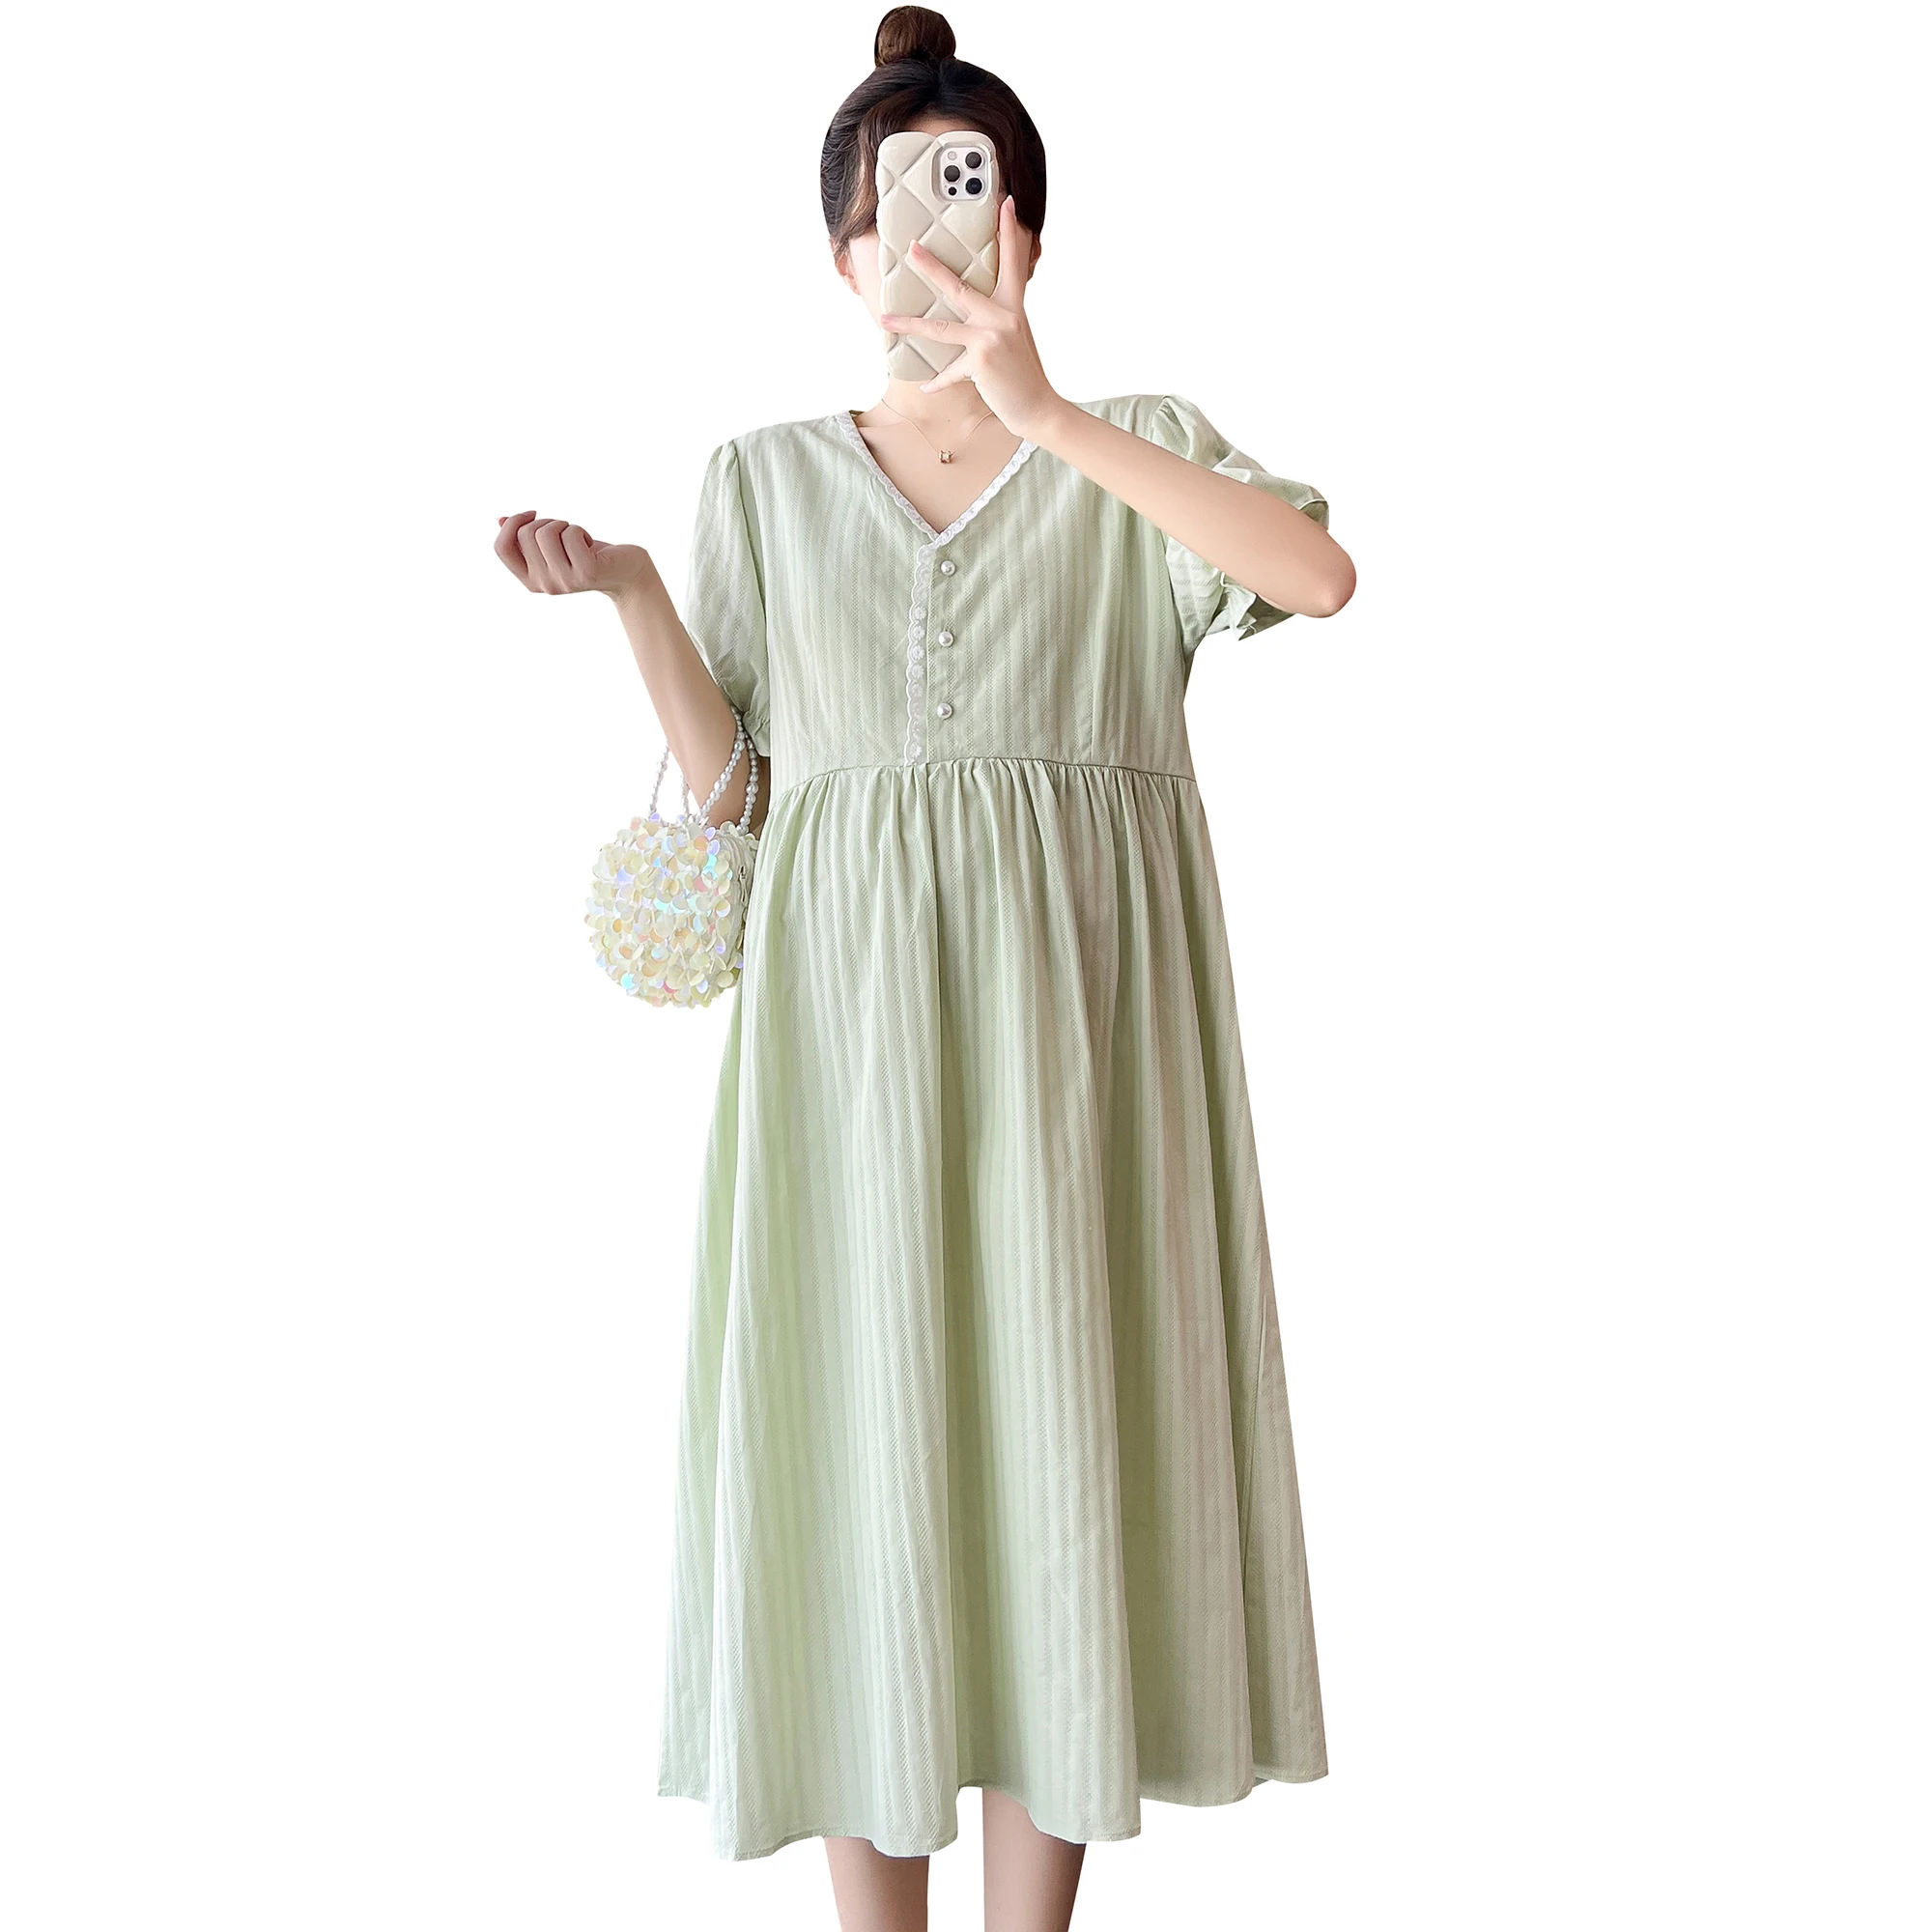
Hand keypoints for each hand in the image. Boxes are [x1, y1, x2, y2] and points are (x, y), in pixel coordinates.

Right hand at [494, 512, 651, 597]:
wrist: (626, 573)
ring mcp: (565, 581)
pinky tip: (591, 544)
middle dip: (545, 521)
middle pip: (525, 533)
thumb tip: (500, 519)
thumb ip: (527, 537)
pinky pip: (570, 534)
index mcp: (530, 580)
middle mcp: (544, 585)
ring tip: (578, 539)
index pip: (501, 548)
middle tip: (565, 532)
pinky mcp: (586, 572)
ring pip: (546, 531)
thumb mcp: (553, 546)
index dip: (511, 524)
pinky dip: (581, 530)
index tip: (532, 513)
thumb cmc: (587, 555)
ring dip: (564, 525)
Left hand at [879, 195, 1062, 438]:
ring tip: (884, 318)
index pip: (1011, 260)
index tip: (1005, 202)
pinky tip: (925, 385)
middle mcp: (1003, 316)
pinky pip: (949, 371)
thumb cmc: (1022, 371)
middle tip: (911, 248)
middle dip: (931, 267)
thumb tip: (971, 307)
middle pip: (959, 286)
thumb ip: (997, 316)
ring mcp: (991, 337)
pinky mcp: (981, 361)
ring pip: (940, 328)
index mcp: (1012, 305)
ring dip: (908, 324)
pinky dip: (937, 381)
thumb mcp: (1015, 335)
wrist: (1037, 406)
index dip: (1008, 231)